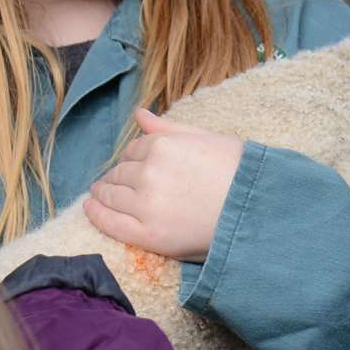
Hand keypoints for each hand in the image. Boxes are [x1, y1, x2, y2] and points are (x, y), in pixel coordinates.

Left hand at [84, 109, 244, 262]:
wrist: (258, 213)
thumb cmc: (239, 173)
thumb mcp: (206, 140)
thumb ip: (168, 128)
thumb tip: (139, 114)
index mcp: (163, 147)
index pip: (134, 150)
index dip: (133, 158)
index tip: (134, 166)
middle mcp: (150, 173)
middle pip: (120, 172)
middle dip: (118, 176)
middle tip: (115, 183)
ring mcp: (146, 206)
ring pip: (111, 195)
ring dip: (102, 193)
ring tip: (99, 195)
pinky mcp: (148, 235)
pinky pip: (110, 223)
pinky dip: (95, 214)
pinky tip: (90, 208)